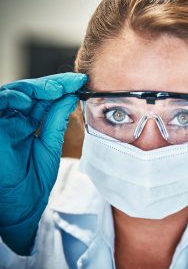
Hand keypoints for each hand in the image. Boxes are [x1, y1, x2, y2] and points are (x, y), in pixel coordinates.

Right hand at [0, 72, 86, 254]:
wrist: (20, 206)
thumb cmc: (34, 179)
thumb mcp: (49, 145)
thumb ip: (56, 121)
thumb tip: (70, 97)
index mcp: (27, 124)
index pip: (44, 100)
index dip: (61, 89)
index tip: (80, 82)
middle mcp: (13, 120)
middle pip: (31, 93)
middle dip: (53, 85)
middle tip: (73, 81)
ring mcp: (2, 123)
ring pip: (14, 94)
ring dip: (36, 88)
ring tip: (58, 88)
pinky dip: (11, 99)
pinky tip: (29, 99)